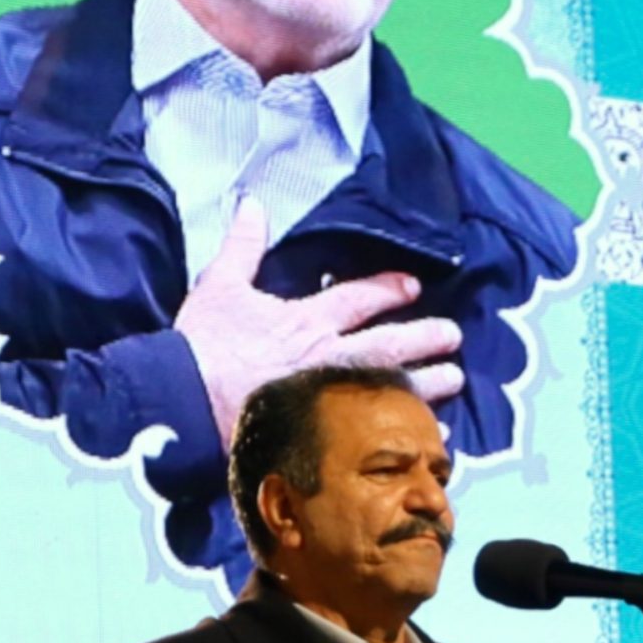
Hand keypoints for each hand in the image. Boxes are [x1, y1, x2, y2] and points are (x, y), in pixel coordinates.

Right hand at [177, 197, 465, 444]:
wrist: (186, 404)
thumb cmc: (203, 347)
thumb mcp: (219, 286)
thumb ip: (242, 246)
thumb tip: (252, 204)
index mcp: (307, 321)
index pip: (359, 299)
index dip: (389, 290)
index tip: (413, 287)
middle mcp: (329, 358)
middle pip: (390, 345)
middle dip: (425, 337)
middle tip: (453, 336)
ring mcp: (332, 400)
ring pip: (393, 388)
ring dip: (428, 384)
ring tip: (455, 380)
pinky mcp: (326, 435)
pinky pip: (378, 435)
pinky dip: (407, 434)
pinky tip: (432, 438)